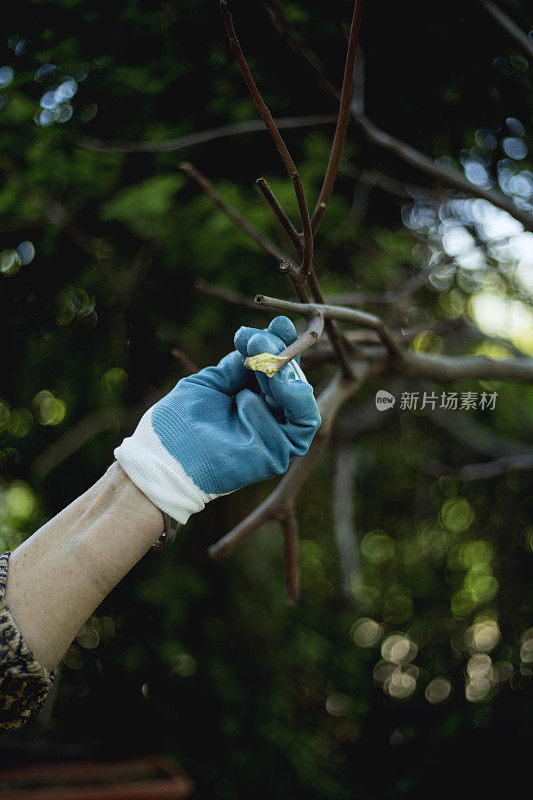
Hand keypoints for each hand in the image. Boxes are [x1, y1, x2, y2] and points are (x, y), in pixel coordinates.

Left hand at [115, 316, 320, 523]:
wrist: (162, 457)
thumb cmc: (177, 423)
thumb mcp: (210, 382)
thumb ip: (238, 364)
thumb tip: (262, 340)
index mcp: (249, 397)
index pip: (275, 366)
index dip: (281, 342)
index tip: (278, 321)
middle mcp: (266, 414)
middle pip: (291, 376)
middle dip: (279, 350)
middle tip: (259, 339)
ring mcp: (275, 434)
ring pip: (301, 396)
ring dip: (287, 371)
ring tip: (263, 360)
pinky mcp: (279, 452)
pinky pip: (305, 423)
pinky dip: (296, 397)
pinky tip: (275, 381)